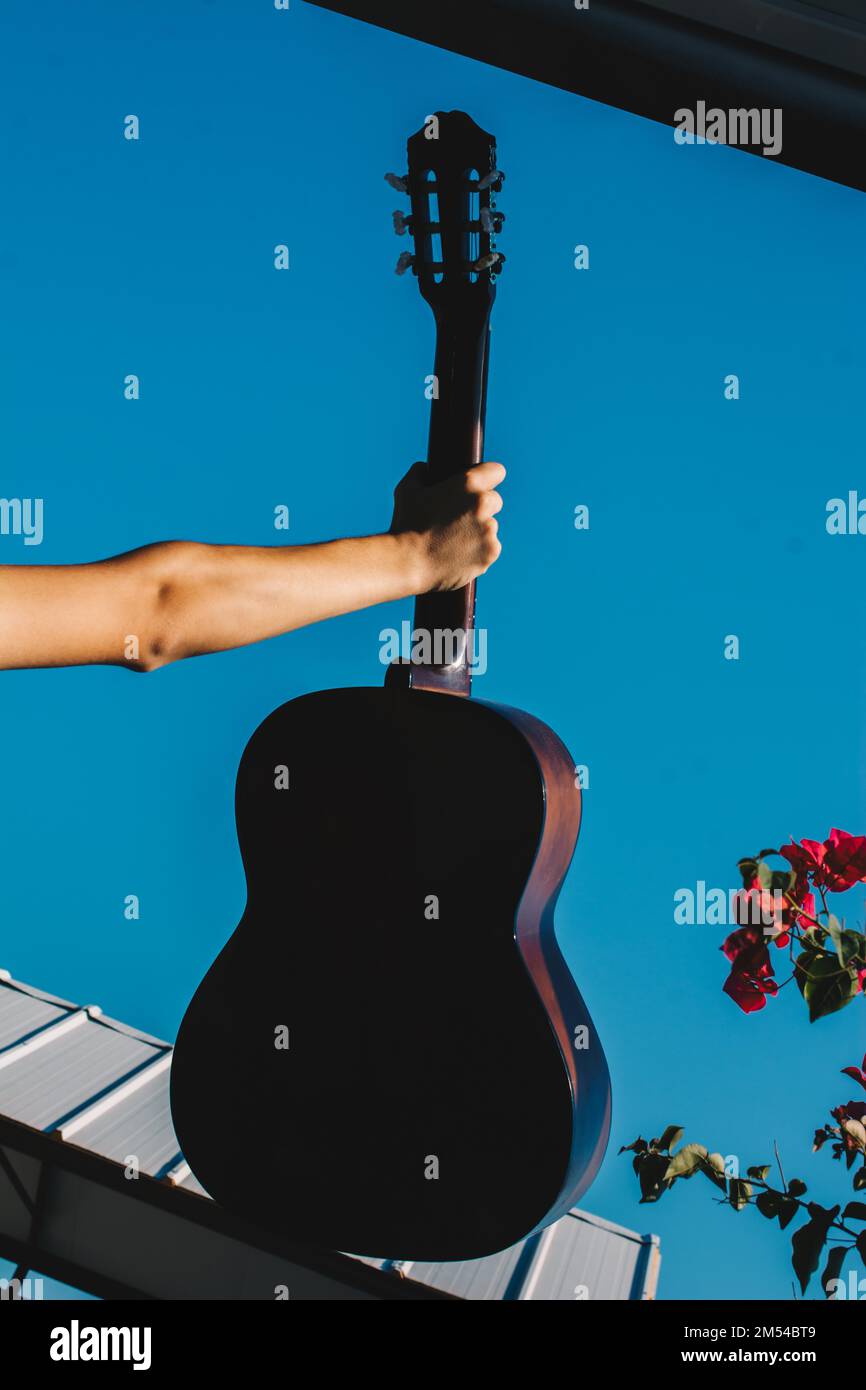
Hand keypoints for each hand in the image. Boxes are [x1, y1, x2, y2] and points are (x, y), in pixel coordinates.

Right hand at [390, 460, 504, 592]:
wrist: (408, 563)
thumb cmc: (405, 525)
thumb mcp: (406, 490)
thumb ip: (419, 473)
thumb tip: (424, 468)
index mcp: (468, 484)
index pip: (496, 471)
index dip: (488, 477)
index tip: (483, 484)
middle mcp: (484, 504)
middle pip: (495, 501)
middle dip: (482, 508)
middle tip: (459, 519)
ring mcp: (489, 530)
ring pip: (490, 527)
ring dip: (479, 531)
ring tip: (453, 541)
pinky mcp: (490, 553)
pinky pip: (489, 549)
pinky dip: (478, 552)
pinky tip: (459, 555)